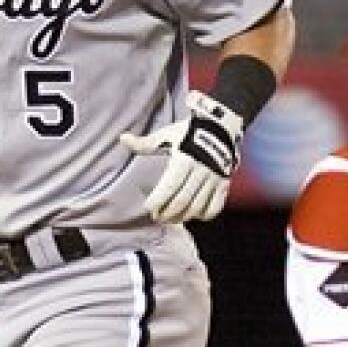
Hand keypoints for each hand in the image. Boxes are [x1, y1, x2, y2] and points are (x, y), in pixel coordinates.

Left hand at [121, 90, 242, 222]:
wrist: (219, 127)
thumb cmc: (188, 132)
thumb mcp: (165, 136)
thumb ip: (145, 143)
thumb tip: (123, 139)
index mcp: (184, 160)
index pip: (169, 188)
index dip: (157, 201)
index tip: (148, 207)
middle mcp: (200, 171)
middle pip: (181, 201)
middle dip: (167, 213)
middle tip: (157, 217)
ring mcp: (214, 180)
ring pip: (197, 207)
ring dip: (182, 217)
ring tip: (171, 219)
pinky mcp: (224, 184)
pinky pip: (214, 207)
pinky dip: (203, 215)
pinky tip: (192, 215)